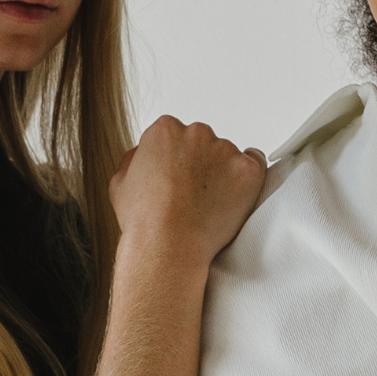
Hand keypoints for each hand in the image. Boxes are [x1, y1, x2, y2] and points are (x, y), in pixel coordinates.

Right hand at [108, 117, 264, 266]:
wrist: (168, 245)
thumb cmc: (144, 220)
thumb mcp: (120, 182)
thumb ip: (136, 159)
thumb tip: (144, 154)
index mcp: (165, 130)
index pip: (177, 135)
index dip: (178, 160)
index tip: (178, 179)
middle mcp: (197, 132)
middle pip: (204, 142)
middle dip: (201, 164)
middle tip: (195, 194)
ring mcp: (225, 149)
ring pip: (229, 156)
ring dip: (223, 173)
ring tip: (210, 205)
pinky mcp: (248, 170)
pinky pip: (256, 164)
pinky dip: (248, 180)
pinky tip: (234, 197)